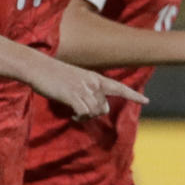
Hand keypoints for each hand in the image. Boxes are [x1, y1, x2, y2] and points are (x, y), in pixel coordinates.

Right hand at [31, 56, 147, 120]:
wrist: (38, 66)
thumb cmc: (53, 74)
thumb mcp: (75, 79)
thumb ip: (87, 90)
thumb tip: (93, 107)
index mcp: (95, 77)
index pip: (119, 87)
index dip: (133, 96)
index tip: (147, 101)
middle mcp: (93, 83)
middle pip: (104, 107)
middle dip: (95, 113)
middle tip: (81, 112)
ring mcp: (83, 89)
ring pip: (95, 111)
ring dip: (86, 116)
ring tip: (75, 113)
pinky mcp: (73, 96)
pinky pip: (84, 113)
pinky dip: (80, 117)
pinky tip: (73, 115)